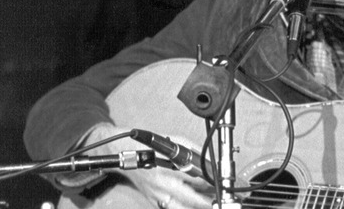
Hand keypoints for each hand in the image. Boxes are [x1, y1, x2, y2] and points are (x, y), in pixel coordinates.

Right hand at [84, 123, 216, 208]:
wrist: (124, 156)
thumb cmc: (148, 147)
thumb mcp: (174, 142)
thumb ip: (191, 151)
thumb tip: (206, 160)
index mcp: (168, 168)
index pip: (195, 179)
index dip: (210, 182)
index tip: (219, 183)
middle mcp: (162, 185)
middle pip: (190, 199)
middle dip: (206, 203)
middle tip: (218, 202)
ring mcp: (157, 196)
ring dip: (196, 207)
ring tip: (209, 205)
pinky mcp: (153, 201)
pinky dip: (183, 208)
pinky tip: (192, 206)